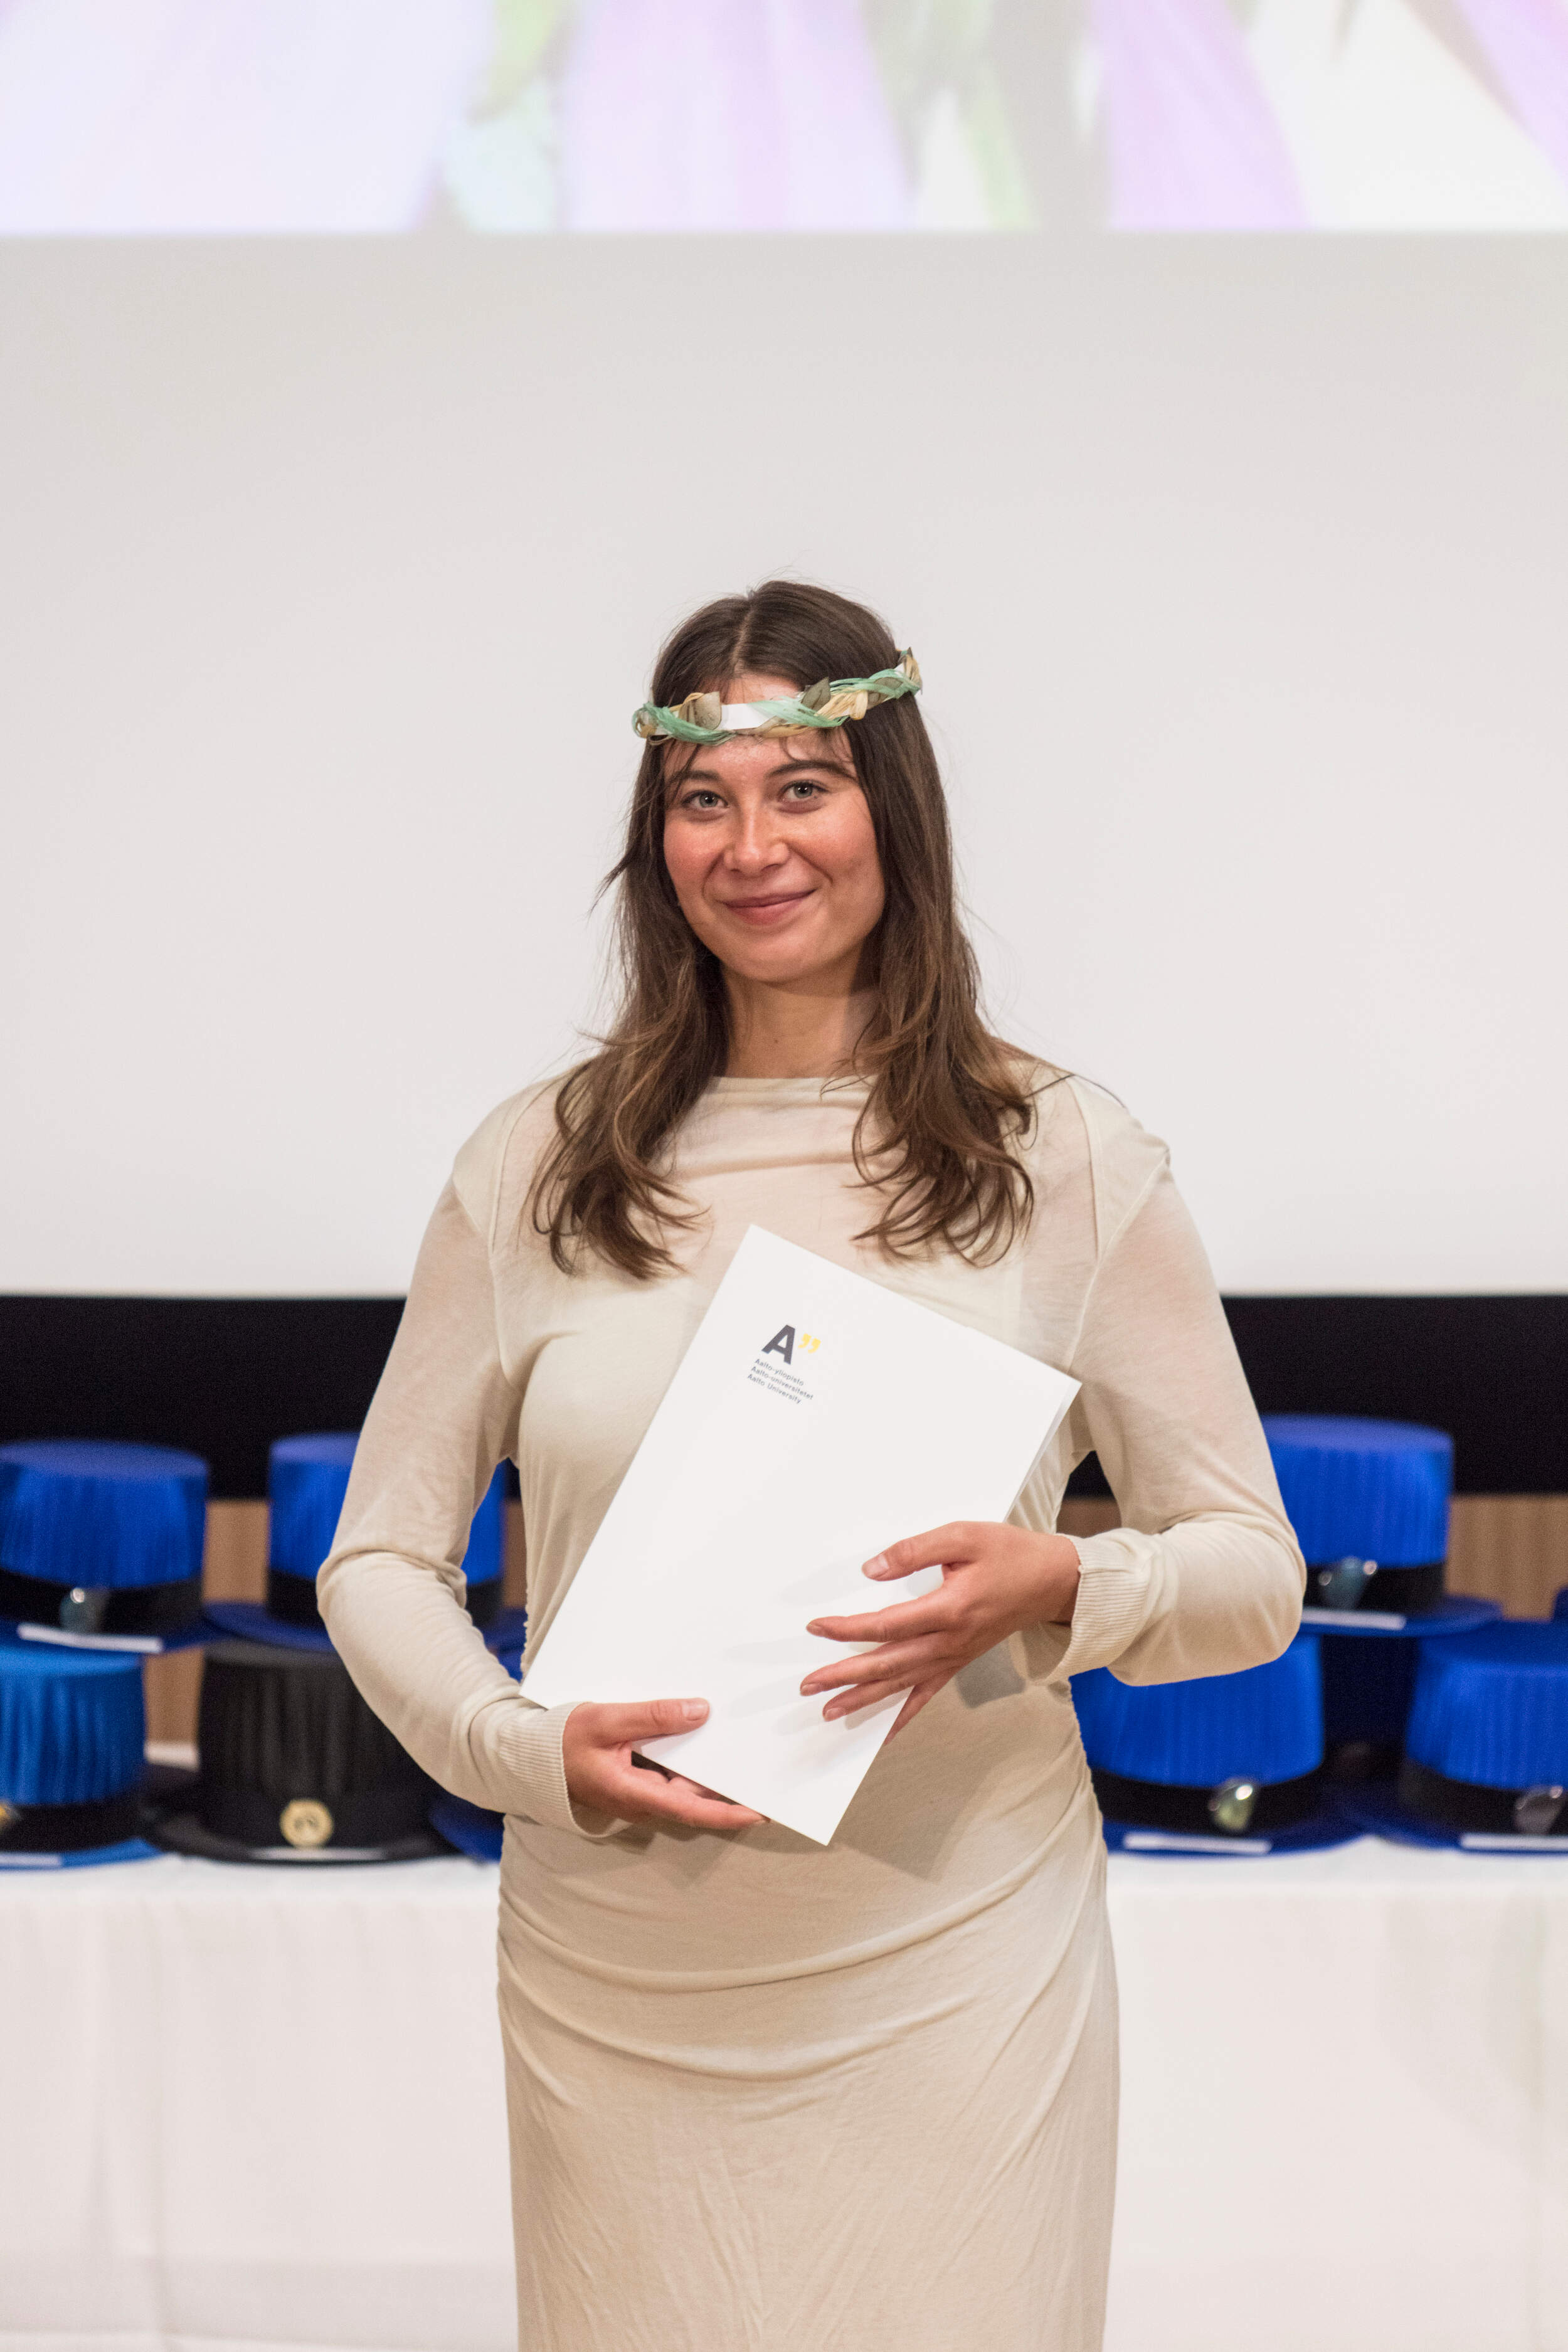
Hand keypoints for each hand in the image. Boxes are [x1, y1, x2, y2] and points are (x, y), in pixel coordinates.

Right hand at [561, 1698, 766, 1831]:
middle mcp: (643, 1802)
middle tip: (768, 1775)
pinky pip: (674, 1777)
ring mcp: (641, 1794)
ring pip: (686, 1788)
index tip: (762, 1811)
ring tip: (747, 1754)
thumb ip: (652, 1716)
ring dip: (714, 1775)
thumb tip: (700, 1711)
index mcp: (635, 1794)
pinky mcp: (639, 1782)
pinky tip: (708, 1741)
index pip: (693, 1811)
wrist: (531, 1757)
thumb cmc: (563, 1741)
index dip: (730, 1814)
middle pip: (697, 1801)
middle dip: (732, 1790)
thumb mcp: (607, 1720)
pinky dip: (694, 1763)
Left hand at [800, 1522, 1080, 1740]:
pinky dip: (902, 1717)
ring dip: (863, 1699)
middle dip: (844, 1676)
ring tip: (828, 1711)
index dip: (848, 1629)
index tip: (816, 1627)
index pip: (887, 1625)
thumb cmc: (1010, 1554)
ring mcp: (955, 1657)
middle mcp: (950, 1641)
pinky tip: (881, 1735)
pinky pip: (926, 1695)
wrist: (1052, 1581)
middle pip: (887, 1664)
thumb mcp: (963, 1536)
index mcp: (949, 1609)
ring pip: (901, 1685)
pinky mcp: (959, 1662)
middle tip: (808, 1686)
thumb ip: (914, 1551)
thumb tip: (871, 1571)